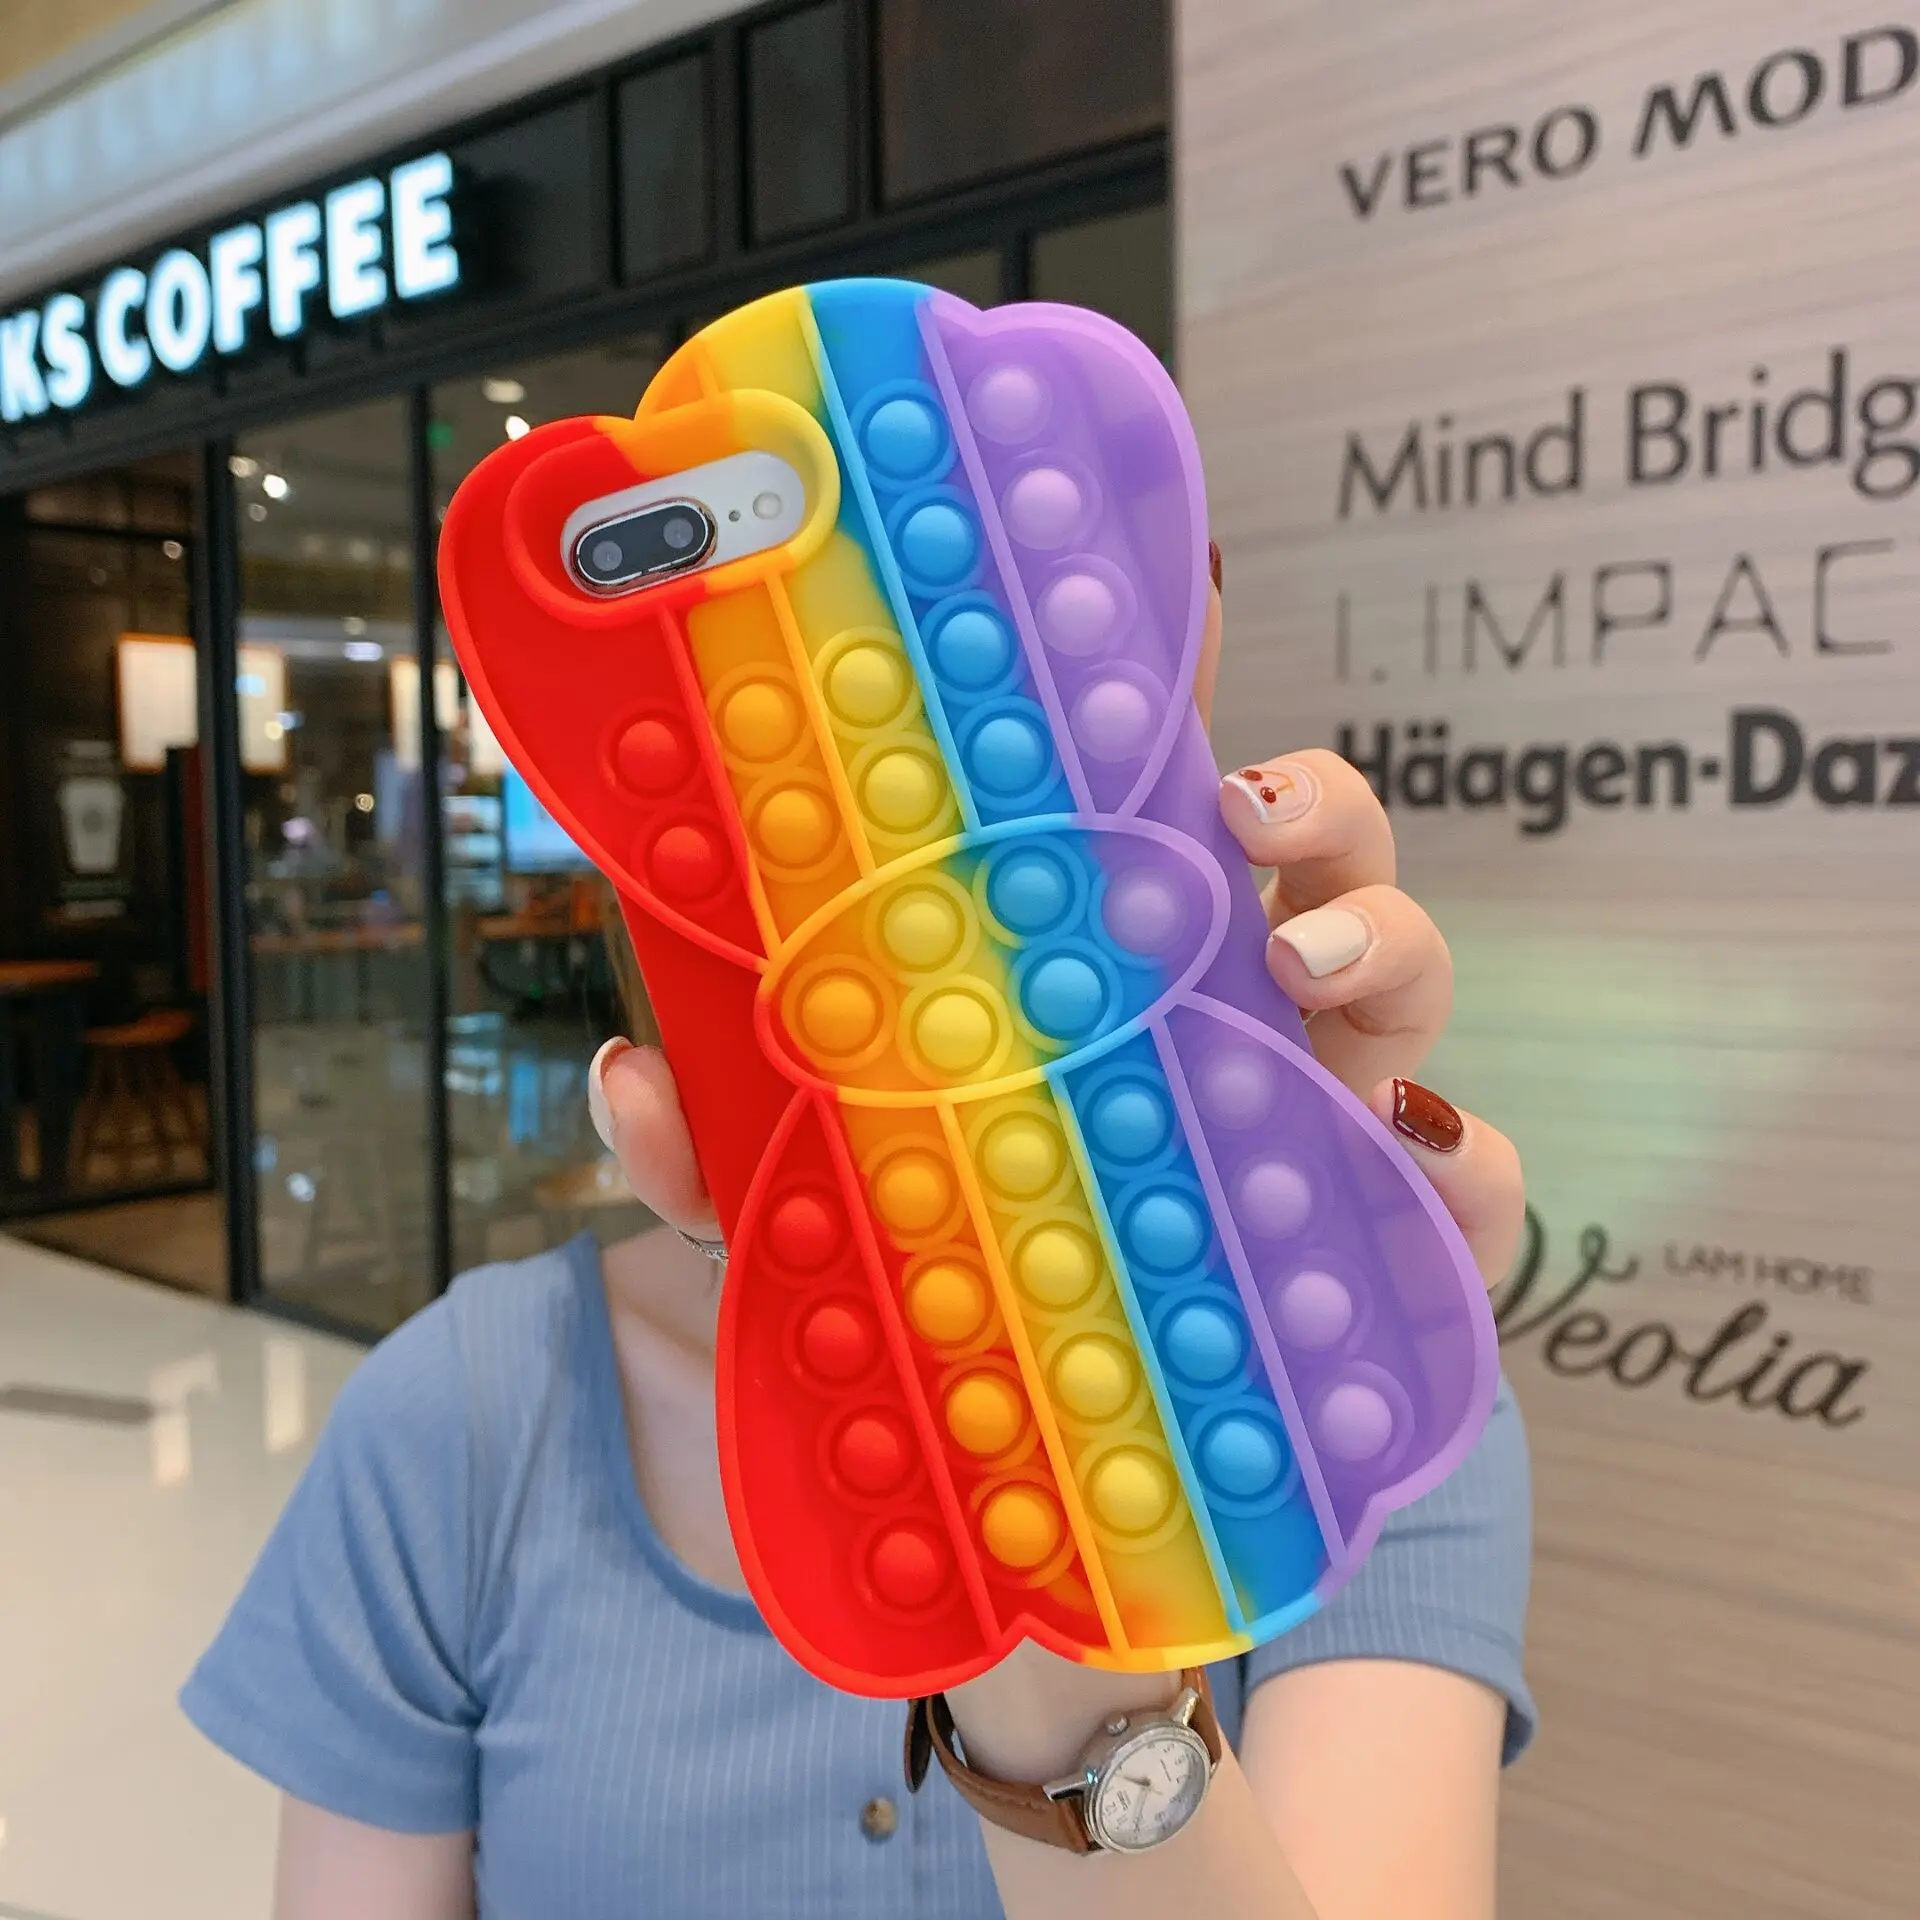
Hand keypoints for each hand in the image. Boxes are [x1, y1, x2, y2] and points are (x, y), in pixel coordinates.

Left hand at [589, 566, 1525, 1758]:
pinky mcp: (1395, 1240)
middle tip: (1235, 806)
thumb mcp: (812, 1235)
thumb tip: (626, 1069)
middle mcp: (1225, 1016)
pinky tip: (1418, 1156)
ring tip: (1304, 956)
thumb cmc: (958, 1316)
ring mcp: (1321, 1115)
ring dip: (1381, 931)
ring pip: (1407, 966)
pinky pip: (1484, 1182)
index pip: (1139, 809)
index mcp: (1101, 976)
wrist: (1076, 1511)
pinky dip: (1474, 1161)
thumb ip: (713, 1160)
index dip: (1159, 695)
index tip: (1165, 602)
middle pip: (1309, 852)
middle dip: (1303, 799)